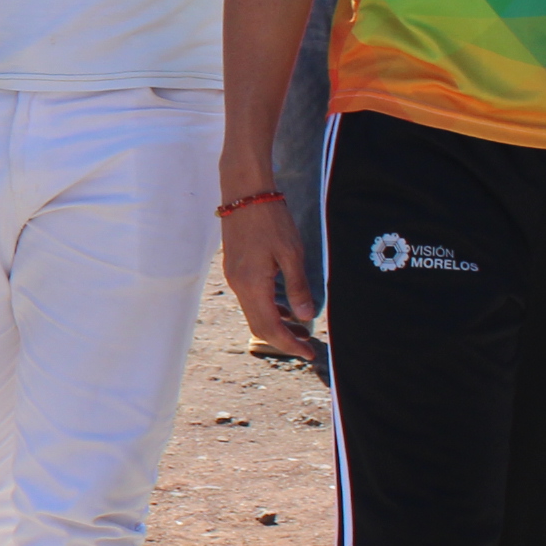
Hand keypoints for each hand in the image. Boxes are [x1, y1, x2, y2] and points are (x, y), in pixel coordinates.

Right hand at [219, 193, 320, 359]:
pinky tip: (285, 308)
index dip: (290, 344)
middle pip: (259, 326)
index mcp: (252, 285)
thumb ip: (298, 287)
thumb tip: (306, 316)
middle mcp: (239, 286)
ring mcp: (235, 277)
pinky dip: (269, 309)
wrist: (244, 193)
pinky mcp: (236, 269)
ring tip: (302, 330)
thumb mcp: (291, 253)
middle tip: (308, 347)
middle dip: (283, 340)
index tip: (310, 353)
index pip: (270, 327)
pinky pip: (251, 299)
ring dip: (277, 325)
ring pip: (254, 313)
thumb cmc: (270, 219)